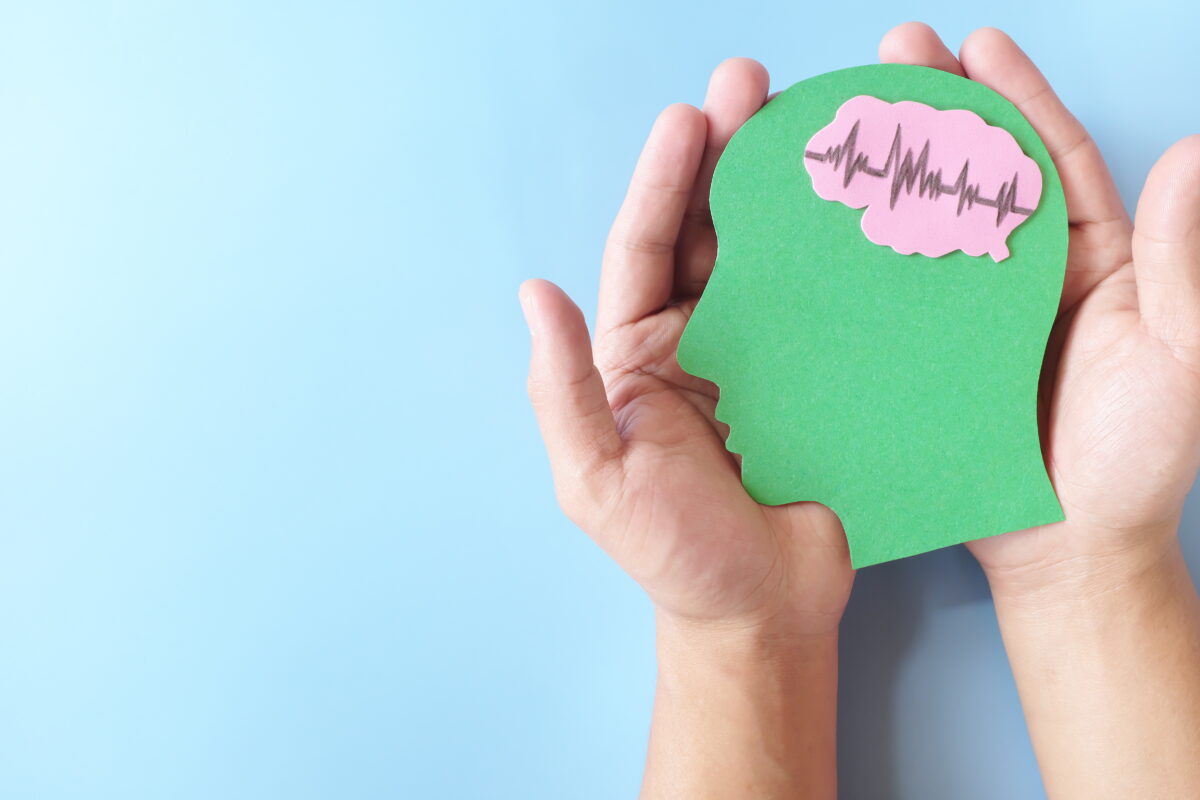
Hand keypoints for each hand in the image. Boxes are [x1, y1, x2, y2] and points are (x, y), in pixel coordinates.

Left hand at [521, 59, 853, 636]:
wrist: (762, 612)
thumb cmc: (674, 554)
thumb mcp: (597, 479)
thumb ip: (563, 389)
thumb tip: (535, 293)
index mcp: (639, 354)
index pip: (645, 248)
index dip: (664, 180)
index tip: (688, 117)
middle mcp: (700, 340)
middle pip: (711, 230)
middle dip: (727, 154)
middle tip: (751, 83)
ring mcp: (766, 355)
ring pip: (774, 252)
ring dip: (787, 185)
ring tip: (812, 118)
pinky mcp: (824, 378)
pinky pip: (833, 303)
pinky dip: (844, 251)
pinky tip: (864, 204)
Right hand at [881, 24, 1199, 587]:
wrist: (1066, 555)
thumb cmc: (1132, 463)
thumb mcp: (1177, 358)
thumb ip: (1181, 263)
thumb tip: (1193, 153)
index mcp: (1090, 262)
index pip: (1049, 160)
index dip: (1014, 98)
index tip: (974, 45)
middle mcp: (1023, 277)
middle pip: (976, 174)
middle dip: (937, 108)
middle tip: (890, 57)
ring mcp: (968, 317)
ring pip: (924, 225)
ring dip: (890, 170)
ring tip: (844, 119)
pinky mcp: (924, 357)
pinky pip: (890, 295)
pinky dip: (858, 255)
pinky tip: (821, 223)